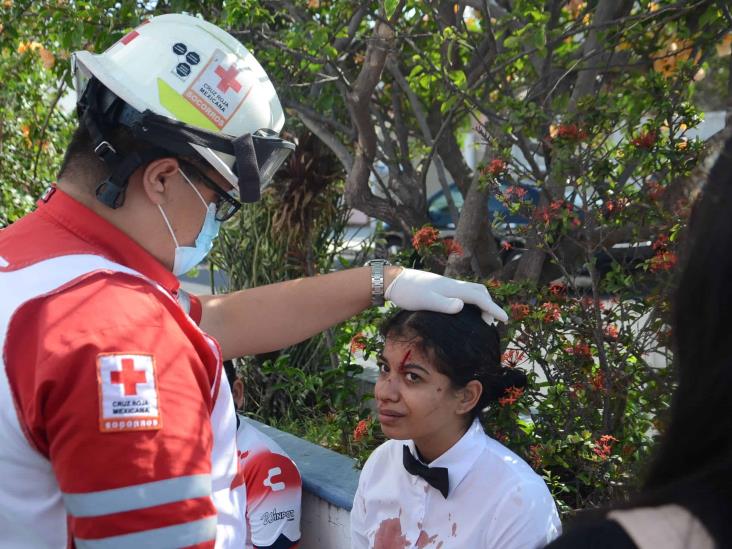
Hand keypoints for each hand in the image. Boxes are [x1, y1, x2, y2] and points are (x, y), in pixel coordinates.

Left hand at [384, 268, 508, 323]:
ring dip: (481, 302)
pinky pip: (463, 292)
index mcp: (453, 288)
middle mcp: (453, 284)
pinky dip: (471, 301)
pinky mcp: (440, 287)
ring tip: (481, 318)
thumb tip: (463, 306)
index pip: (480, 298)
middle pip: (480, 291)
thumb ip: (444, 304)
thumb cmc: (408, 293)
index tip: (506, 319)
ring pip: (472, 291)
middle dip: (490, 305)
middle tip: (492, 322)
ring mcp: (447, 285)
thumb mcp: (426, 301)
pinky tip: (463, 310)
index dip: (494, 309)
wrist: (393, 281)